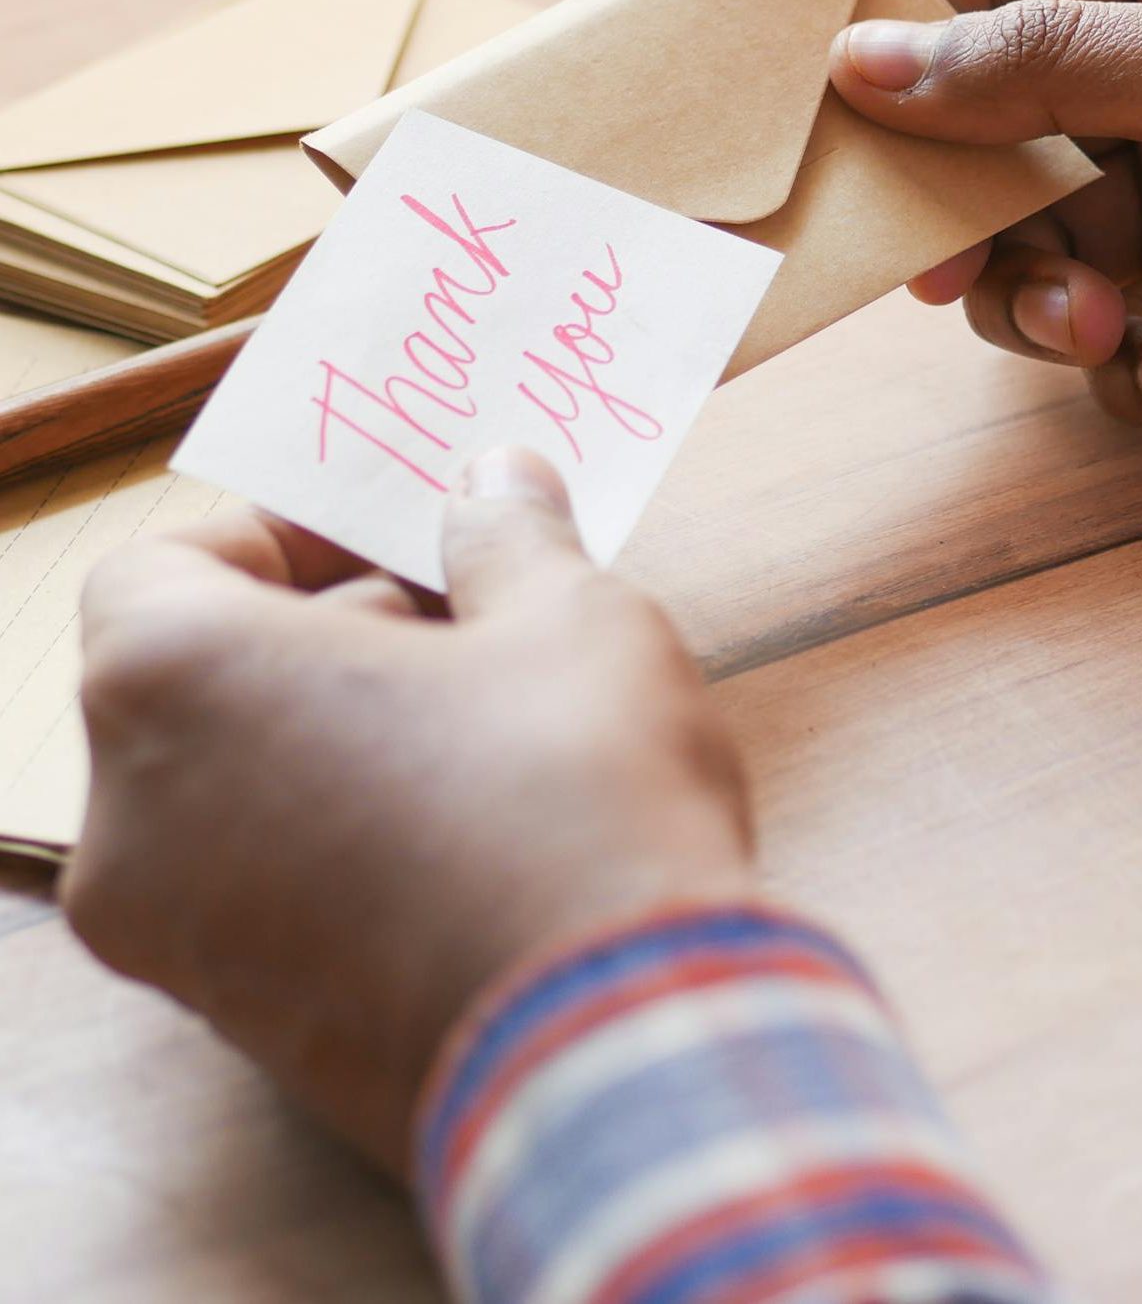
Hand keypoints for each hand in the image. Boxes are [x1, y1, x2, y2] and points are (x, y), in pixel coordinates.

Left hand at [61, 448, 750, 1175]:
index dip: (282, 536)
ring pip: (231, 791)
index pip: (161, 566)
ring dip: (337, 736)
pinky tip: (472, 830)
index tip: (391, 540)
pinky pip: (266, 890)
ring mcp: (178, 943)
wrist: (616, 1052)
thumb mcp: (565, 619)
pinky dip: (338, 837)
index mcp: (170, 685)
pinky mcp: (248, 1030)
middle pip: (197, 681)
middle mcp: (133, 821)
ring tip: (482, 724)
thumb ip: (507, 534)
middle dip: (326, 633)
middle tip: (461, 619)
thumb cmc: (570, 797)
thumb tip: (498, 480)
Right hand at [830, 0, 1141, 423]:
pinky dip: (1137, 372)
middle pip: (988, 138)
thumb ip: (1053, 60)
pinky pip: (1117, 345)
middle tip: (950, 272)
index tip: (832, 109)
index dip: (901, 30)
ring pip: (1038, 257)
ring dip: (1051, 310)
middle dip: (979, 216)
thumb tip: (868, 60)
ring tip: (1112, 332)